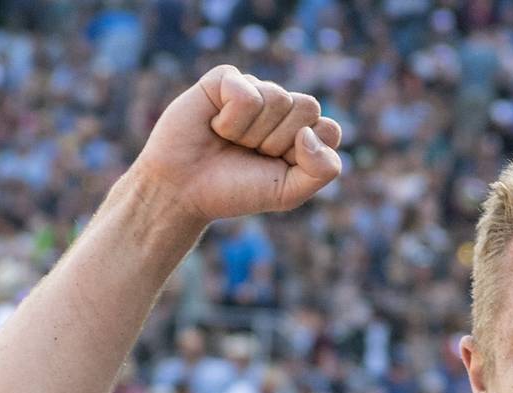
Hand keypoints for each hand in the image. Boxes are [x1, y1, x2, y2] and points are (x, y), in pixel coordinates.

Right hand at [130, 64, 342, 224]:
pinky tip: (215, 125)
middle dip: (279, 141)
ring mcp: (254, 89)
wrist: (184, 190)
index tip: (277, 166)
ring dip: (251, 132)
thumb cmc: (236, 190)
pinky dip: (231, 120)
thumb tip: (310, 132)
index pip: (329, 129)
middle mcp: (281, 107)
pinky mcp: (225, 79)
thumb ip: (323, 170)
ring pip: (277, 97)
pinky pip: (246, 92)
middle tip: (251, 153)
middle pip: (307, 107)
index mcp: (302, 131)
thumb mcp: (289, 193)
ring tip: (231, 141)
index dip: (304, 154)